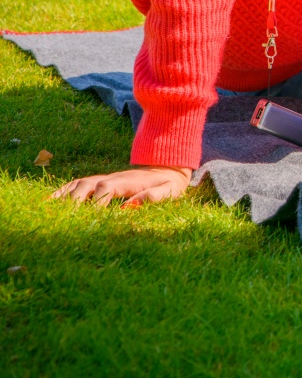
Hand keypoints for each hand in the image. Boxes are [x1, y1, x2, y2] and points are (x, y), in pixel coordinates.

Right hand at [50, 165, 191, 206]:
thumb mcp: (169, 191)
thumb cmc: (169, 183)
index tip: (87, 218)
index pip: (106, 189)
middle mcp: (111, 177)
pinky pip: (76, 184)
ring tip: (47, 212)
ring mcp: (103, 178)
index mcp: (127, 181)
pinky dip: (62, 192)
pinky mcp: (99, 182)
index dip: (95, 202)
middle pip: (86, 185)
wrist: (168, 167)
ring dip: (63, 196)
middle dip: (74, 201)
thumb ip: (152, 198)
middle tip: (61, 219)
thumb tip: (129, 208)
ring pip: (78, 184)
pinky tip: (48, 203)